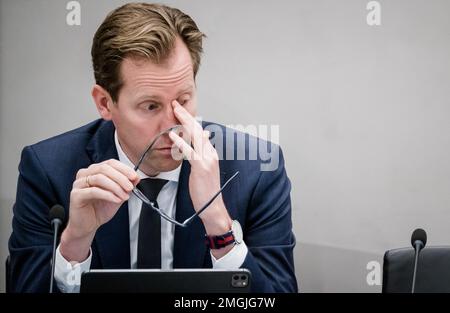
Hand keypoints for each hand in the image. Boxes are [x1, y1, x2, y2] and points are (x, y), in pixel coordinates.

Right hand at [60, 159, 138, 261]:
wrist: (87, 225)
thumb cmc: (99, 209)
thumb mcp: (118, 195)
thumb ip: (126, 186)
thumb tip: (136, 178)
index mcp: (95, 171)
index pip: (110, 163)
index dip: (124, 169)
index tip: (134, 176)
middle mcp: (85, 174)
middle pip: (104, 168)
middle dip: (121, 177)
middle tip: (130, 187)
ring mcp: (79, 184)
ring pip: (99, 178)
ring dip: (115, 187)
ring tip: (124, 196)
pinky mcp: (76, 195)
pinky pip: (93, 191)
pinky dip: (108, 195)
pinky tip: (116, 200)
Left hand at [169, 100, 231, 238]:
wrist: (213, 207)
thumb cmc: (206, 190)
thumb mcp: (204, 169)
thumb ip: (201, 155)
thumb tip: (201, 142)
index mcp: (211, 153)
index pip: (200, 132)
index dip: (190, 120)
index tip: (181, 110)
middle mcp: (211, 153)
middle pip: (198, 129)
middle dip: (186, 115)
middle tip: (176, 104)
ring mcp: (207, 160)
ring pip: (195, 136)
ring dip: (184, 122)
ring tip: (174, 111)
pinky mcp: (201, 167)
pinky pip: (190, 152)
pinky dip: (181, 142)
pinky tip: (172, 135)